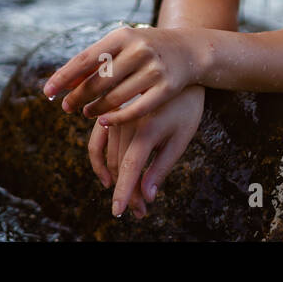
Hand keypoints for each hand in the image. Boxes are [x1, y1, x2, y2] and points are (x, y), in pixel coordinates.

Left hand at [42, 25, 201, 125]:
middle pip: (98, 81)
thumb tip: (63, 83)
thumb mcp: (124, 45)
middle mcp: (139, 50)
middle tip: (66, 108)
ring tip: (85, 113)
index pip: (86, 59)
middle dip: (78, 96)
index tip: (47, 92)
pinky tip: (105, 122)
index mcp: (124, 36)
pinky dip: (117, 118)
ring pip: (115, 97)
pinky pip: (136, 110)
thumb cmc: (148, 49)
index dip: (64, 77)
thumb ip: (96, 61)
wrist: (191, 49)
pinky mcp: (167, 88)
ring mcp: (155, 69)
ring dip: (95, 109)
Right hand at [89, 85, 206, 217]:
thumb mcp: (181, 137)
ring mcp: (116, 116)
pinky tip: (106, 176)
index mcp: (147, 128)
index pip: (130, 168)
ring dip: (115, 180)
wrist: (179, 69)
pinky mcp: (110, 112)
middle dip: (128, 191)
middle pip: (119, 166)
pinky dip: (98, 160)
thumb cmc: (186, 107)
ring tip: (129, 198)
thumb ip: (162, 166)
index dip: (124, 192)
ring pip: (108, 156)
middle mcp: (126, 122)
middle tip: (139, 210)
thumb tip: (146, 196)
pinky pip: (96, 141)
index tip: (118, 212)